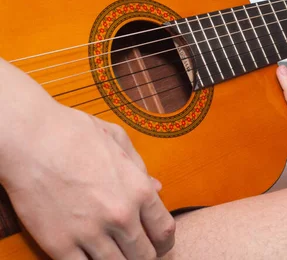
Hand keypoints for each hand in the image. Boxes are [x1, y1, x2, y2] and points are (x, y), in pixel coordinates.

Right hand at [0, 58, 174, 259]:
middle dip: (144, 256)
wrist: (29, 140)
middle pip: (144, 255)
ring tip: (115, 255)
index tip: (159, 245)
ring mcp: (90, 233)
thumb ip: (140, 168)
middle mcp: (120, 216)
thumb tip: (156, 188)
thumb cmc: (75, 133)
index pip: (164, 231)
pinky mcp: (59, 244)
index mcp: (139, 190)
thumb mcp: (118, 140)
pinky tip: (88, 257)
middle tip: (137, 253)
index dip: (164, 242)